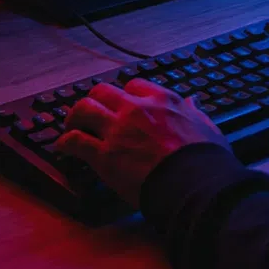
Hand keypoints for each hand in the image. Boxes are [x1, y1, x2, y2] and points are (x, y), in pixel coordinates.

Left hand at [57, 78, 229, 203]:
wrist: (194, 182)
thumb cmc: (205, 158)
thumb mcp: (207, 127)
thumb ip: (195, 113)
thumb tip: (193, 102)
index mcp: (162, 100)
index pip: (135, 86)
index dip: (126, 94)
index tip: (123, 102)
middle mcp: (135, 109)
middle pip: (103, 92)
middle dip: (95, 100)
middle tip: (91, 112)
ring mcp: (117, 130)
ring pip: (84, 110)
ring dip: (74, 116)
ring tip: (71, 125)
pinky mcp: (104, 155)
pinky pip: (76, 141)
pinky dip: (65, 143)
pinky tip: (62, 147)